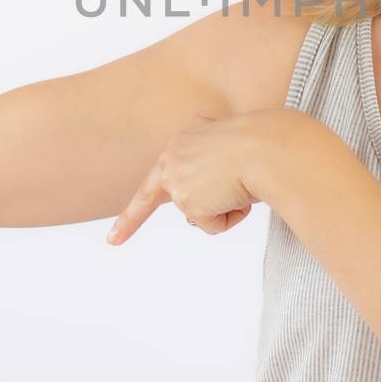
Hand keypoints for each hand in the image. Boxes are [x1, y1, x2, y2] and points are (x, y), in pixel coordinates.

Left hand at [106, 108, 299, 245]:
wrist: (268, 149)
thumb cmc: (263, 144)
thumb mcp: (235, 145)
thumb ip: (216, 158)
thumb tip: (210, 166)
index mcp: (184, 141)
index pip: (157, 175)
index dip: (134, 207)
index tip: (113, 235)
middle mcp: (172, 158)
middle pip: (152, 199)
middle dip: (129, 223)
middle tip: (111, 240)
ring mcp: (177, 182)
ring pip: (202, 214)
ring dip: (225, 207)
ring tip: (240, 185)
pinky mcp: (187, 203)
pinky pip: (214, 225)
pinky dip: (231, 216)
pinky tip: (240, 194)